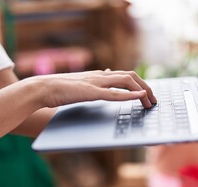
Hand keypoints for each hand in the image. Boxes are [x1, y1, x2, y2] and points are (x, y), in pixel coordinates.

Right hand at [30, 70, 156, 108]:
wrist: (44, 88)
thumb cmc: (61, 88)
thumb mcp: (82, 83)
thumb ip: (96, 80)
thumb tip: (107, 73)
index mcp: (99, 75)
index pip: (125, 76)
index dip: (139, 84)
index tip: (147, 95)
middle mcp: (101, 76)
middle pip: (131, 76)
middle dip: (146, 87)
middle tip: (153, 101)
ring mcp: (96, 82)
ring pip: (126, 81)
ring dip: (142, 91)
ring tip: (150, 102)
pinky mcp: (91, 91)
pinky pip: (114, 92)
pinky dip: (129, 94)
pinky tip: (139, 96)